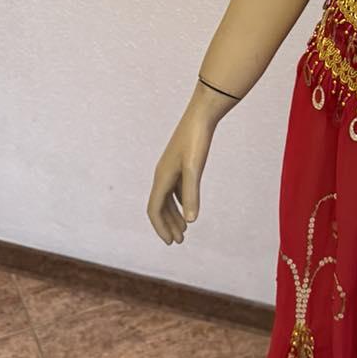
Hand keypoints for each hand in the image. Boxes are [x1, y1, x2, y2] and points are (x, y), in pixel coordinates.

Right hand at [146, 97, 219, 245]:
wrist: (202, 115)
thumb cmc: (196, 140)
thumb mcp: (195, 168)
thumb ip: (192, 194)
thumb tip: (191, 221)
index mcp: (162, 177)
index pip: (154, 209)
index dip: (160, 227)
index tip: (170, 242)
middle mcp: (162, 174)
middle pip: (159, 206)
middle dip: (167, 225)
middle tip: (179, 241)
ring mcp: (171, 168)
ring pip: (167, 198)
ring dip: (174, 215)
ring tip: (185, 230)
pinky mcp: (180, 164)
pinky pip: (175, 189)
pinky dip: (180, 202)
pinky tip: (189, 208)